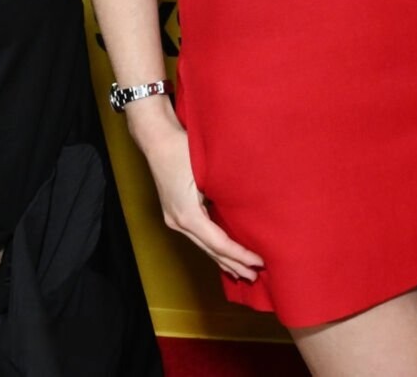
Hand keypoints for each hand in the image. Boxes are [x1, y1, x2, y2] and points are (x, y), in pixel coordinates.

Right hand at [128, 102, 264, 282]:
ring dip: (222, 259)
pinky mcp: (176, 213)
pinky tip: (222, 253)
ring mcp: (174, 219)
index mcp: (187, 215)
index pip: (218, 243)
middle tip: (255, 276)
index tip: (259, 262)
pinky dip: (213, 246)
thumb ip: (225, 193)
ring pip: (203, 245)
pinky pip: (199, 235)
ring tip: (241, 272)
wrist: (157, 139)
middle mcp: (178, 222)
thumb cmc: (184, 150)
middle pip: (209, 250)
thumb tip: (248, 210)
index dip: (239, 255)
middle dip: (232, 264)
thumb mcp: (208, 172)